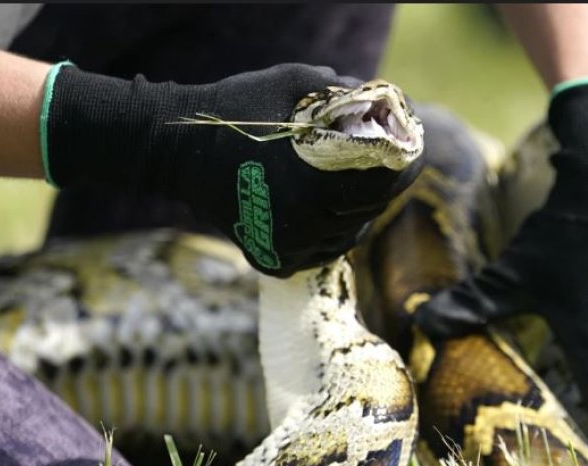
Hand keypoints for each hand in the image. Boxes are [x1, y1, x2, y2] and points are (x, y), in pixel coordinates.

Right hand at [42, 63, 422, 275]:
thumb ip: (343, 92)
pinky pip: (318, 253)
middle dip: (381, 187)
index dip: (406, 165)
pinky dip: (328, 234)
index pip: (387, 184)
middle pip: (370, 211)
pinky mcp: (272, 260)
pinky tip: (325, 212)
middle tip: (385, 166)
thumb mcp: (294, 83)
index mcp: (320, 185)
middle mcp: (309, 226)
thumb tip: (382, 99)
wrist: (175, 150)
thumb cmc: (236, 110)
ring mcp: (290, 248)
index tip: (411, 151)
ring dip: (356, 213)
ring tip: (352, 188)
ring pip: (347, 236)